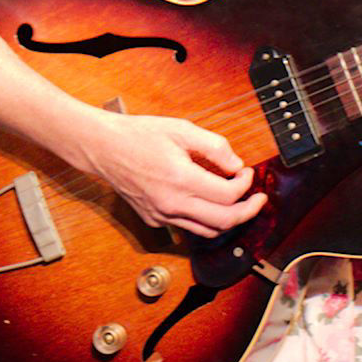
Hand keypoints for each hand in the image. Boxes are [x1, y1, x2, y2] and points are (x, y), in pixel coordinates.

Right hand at [73, 110, 263, 238]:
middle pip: (224, 221)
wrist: (103, 148)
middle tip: (258, 199)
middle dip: (248, 211)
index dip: (246, 184)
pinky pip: (188, 227)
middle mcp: (172, 204)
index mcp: (181, 179)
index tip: (247, 172)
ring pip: (208, 231)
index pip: (229, 195)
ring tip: (240, 204)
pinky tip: (209, 202)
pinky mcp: (154, 220)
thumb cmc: (139, 134)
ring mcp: (162, 215)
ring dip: (229, 220)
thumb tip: (237, 165)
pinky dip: (205, 219)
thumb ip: (215, 147)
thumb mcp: (182, 129)